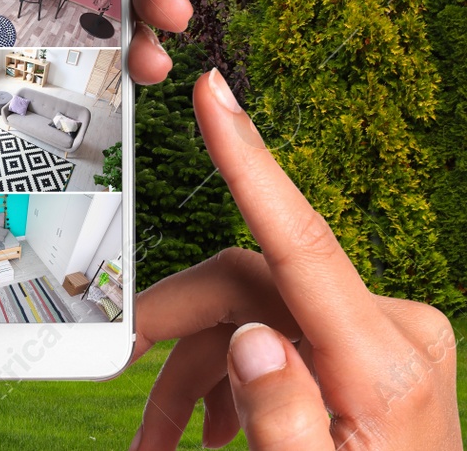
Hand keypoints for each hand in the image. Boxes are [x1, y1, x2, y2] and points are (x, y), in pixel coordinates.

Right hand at [131, 70, 460, 449]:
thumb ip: (282, 418)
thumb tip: (248, 343)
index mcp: (382, 360)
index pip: (301, 237)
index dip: (247, 158)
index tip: (214, 93)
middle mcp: (391, 330)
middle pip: (250, 283)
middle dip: (176, 327)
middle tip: (117, 363)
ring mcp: (380, 337)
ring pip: (253, 314)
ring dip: (195, 371)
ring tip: (156, 439)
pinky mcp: (366, 351)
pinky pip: (278, 336)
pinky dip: (230, 379)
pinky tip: (203, 430)